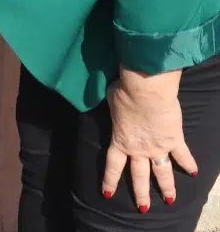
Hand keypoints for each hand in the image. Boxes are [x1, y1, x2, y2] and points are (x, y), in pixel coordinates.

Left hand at [103, 68, 196, 209]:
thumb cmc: (124, 93)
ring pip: (162, 173)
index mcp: (120, 141)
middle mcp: (139, 149)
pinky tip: (193, 173)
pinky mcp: (174, 139)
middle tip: (143, 209)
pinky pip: (183, 156)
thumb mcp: (110, 102)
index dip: (110, 181)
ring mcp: (158, 147)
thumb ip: (114, 111)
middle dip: (140, 193)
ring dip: (166, 187)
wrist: (146, 91)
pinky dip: (189, 164)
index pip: (112, 166)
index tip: (108, 194)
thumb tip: (113, 103)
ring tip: (169, 201)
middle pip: (139, 176)